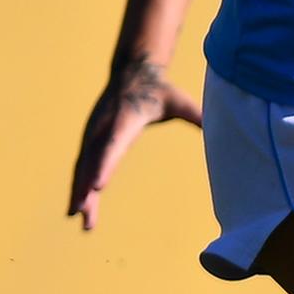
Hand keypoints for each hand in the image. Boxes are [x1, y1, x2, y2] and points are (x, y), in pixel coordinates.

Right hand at [67, 57, 196, 231]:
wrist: (133, 72)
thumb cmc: (160, 91)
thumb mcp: (179, 101)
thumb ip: (196, 115)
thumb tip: (217, 126)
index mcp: (125, 119)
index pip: (113, 145)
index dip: (104, 166)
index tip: (97, 186)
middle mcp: (104, 128)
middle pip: (92, 163)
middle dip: (86, 189)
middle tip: (84, 216)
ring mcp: (93, 134)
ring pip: (83, 168)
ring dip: (80, 194)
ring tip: (82, 221)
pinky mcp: (90, 140)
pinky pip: (81, 167)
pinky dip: (78, 187)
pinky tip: (77, 209)